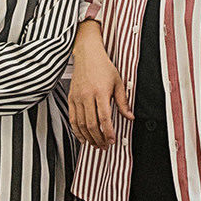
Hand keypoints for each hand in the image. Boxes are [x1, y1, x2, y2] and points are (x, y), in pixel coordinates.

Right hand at [68, 20, 133, 147]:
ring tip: (95, 144)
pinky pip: (72, 119)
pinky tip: (82, 137)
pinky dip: (77, 131)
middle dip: (99, 139)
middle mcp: (87, 96)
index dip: (108, 132)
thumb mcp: (118, 83)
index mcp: (100, 92)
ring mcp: (77, 98)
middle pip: (91, 125)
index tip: (112, 140)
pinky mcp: (71, 98)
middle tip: (105, 145)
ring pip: (81, 124)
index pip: (104, 118)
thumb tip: (129, 116)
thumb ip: (123, 102)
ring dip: (88, 137)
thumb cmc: (102, 66)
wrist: (87, 55)